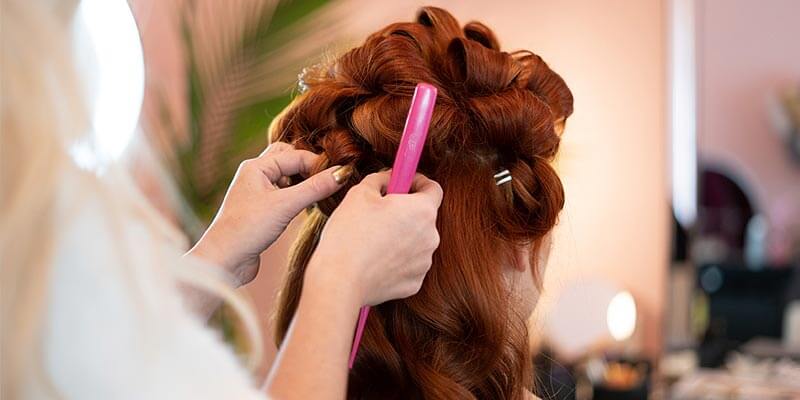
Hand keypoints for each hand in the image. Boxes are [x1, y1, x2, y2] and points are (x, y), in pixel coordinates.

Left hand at [187, 142, 349, 284]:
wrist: (225, 260)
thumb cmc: (248, 229)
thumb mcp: (286, 205)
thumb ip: (315, 188)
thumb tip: (342, 173)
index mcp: (256, 166)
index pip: (296, 155)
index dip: (319, 164)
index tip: (340, 175)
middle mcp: (255, 175)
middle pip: (289, 159)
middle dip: (309, 168)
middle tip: (328, 180)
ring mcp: (257, 192)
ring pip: (287, 177)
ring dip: (303, 182)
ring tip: (319, 194)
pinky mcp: (261, 210)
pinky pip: (284, 194)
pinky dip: (298, 196)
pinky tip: (307, 207)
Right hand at [305, 171, 443, 305]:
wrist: (340, 281)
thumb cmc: (349, 235)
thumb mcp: (359, 193)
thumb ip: (381, 179)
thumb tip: (388, 179)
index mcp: (422, 210)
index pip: (433, 188)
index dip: (417, 182)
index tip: (403, 183)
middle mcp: (431, 237)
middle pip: (423, 217)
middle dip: (404, 212)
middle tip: (378, 213)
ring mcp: (424, 263)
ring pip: (415, 242)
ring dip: (400, 236)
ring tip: (372, 240)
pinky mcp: (414, 283)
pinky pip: (408, 264)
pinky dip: (395, 260)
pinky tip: (375, 260)